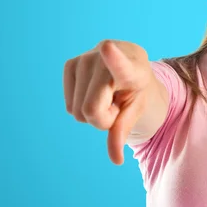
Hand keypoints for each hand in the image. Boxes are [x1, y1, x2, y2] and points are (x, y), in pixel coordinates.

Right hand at [63, 40, 153, 164]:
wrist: (132, 66)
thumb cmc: (137, 91)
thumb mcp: (137, 110)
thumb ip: (124, 130)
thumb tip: (116, 160)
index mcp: (133, 68)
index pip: (121, 66)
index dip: (114, 58)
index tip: (107, 47)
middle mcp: (108, 57)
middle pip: (91, 110)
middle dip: (103, 117)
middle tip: (116, 103)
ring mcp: (86, 58)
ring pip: (77, 111)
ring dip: (91, 111)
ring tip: (106, 95)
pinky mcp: (70, 64)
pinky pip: (69, 107)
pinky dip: (80, 106)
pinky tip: (93, 91)